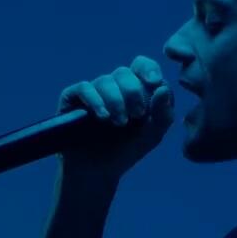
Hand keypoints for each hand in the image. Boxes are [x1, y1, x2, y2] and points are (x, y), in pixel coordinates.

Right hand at [56, 54, 173, 182]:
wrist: (98, 172)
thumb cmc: (127, 151)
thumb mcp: (152, 135)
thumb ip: (163, 114)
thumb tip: (162, 88)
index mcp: (136, 90)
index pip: (142, 65)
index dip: (148, 69)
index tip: (154, 81)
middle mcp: (114, 86)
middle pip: (124, 72)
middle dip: (133, 92)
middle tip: (136, 115)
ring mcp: (93, 91)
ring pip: (105, 80)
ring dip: (115, 100)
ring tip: (119, 123)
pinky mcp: (73, 98)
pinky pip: (84, 88)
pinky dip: (95, 100)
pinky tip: (103, 116)